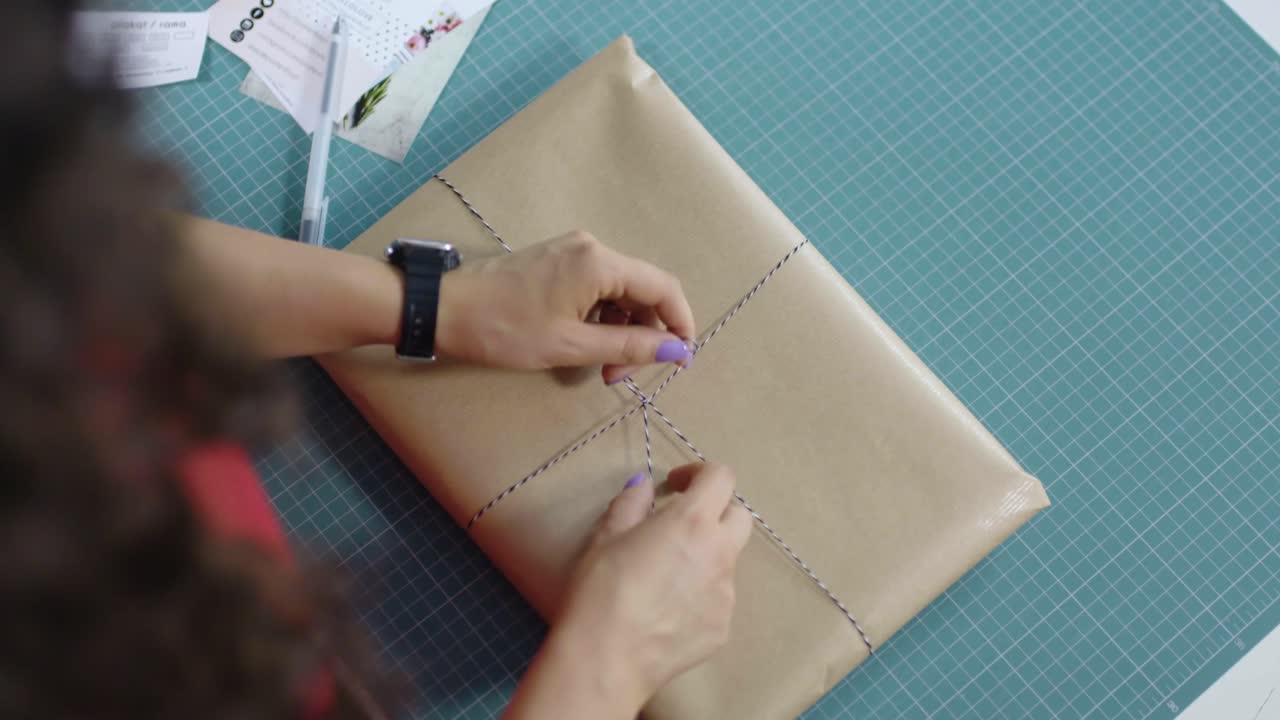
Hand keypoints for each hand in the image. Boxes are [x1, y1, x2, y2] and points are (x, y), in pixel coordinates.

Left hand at [436, 231, 695, 382]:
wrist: (443, 309)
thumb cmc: (504, 329)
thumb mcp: (571, 346)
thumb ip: (628, 347)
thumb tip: (675, 350)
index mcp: (600, 262)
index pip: (664, 288)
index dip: (680, 324)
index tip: (680, 359)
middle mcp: (592, 248)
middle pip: (642, 290)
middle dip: (644, 334)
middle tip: (621, 375)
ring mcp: (572, 252)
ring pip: (619, 292)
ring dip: (621, 331)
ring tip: (601, 367)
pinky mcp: (556, 262)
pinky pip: (597, 288)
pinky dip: (601, 319)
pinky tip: (585, 345)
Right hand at [504, 464, 752, 718]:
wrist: (607, 658)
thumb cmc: (601, 590)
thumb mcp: (607, 536)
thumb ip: (632, 503)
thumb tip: (644, 485)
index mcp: (692, 522)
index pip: (721, 477)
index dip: (699, 473)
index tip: (676, 485)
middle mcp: (720, 554)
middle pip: (740, 517)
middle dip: (715, 512)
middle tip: (681, 523)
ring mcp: (726, 594)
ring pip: (727, 562)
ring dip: (705, 556)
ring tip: (665, 576)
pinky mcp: (723, 628)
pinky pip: (718, 600)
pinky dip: (699, 595)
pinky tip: (666, 610)